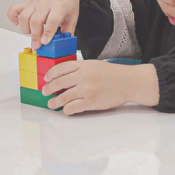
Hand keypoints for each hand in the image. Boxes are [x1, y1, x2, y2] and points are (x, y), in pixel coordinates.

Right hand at [7, 0, 81, 49]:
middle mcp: (45, 4)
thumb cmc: (68, 4)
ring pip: (25, 16)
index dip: (48, 32)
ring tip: (32, 34)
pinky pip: (15, 8)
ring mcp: (35, 3)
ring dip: (26, 29)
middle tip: (37, 45)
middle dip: (35, 35)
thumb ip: (68, 31)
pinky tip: (17, 24)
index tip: (45, 42)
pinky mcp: (28, 3)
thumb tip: (63, 44)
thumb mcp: (73, 17)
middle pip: (36, 20)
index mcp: (59, 6)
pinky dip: (12, 17)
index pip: (52, 20)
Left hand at [42, 61, 159, 114]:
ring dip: (54, 102)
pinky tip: (66, 110)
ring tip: (51, 104)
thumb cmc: (114, 74)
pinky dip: (66, 110)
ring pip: (63, 97)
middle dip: (49, 88)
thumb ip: (81, 68)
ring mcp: (86, 90)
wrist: (128, 82)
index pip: (61, 68)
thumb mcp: (96, 65)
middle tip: (45, 91)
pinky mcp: (90, 102)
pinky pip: (72, 107)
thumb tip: (66, 76)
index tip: (46, 78)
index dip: (51, 74)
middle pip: (59, 83)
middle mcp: (83, 76)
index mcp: (84, 65)